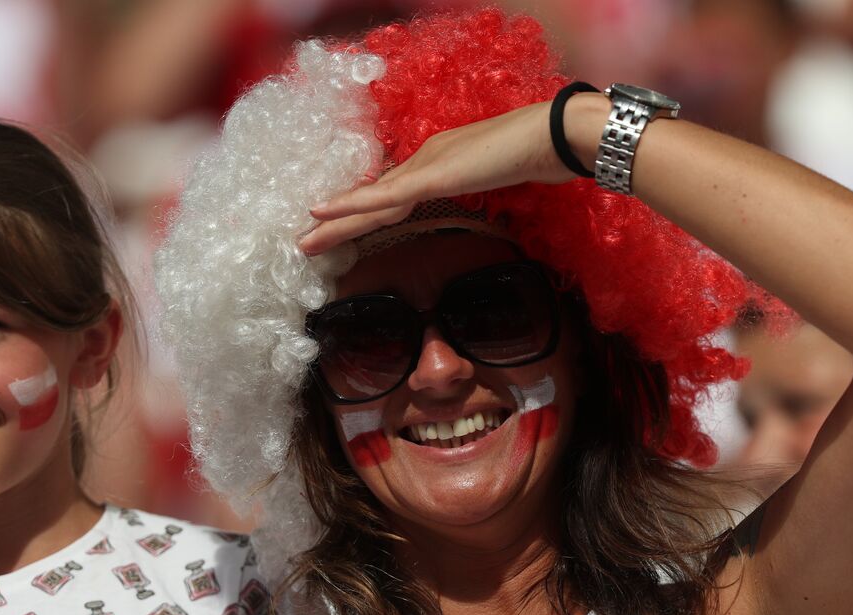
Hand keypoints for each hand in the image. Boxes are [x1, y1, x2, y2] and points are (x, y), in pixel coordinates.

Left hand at [299, 94, 607, 254]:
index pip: (393, 195)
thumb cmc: (530, 155)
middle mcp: (423, 163)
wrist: (548, 136)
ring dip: (335, 220)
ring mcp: (425, 167)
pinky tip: (323, 212)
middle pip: (374, 199)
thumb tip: (467, 194)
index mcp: (436, 166)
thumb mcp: (494, 178)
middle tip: (305, 240)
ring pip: (370, 201)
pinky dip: (352, 203)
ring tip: (304, 239)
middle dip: (339, 222)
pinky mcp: (431, 176)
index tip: (344, 230)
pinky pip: (384, 196)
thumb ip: (474, 185)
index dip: (367, 213)